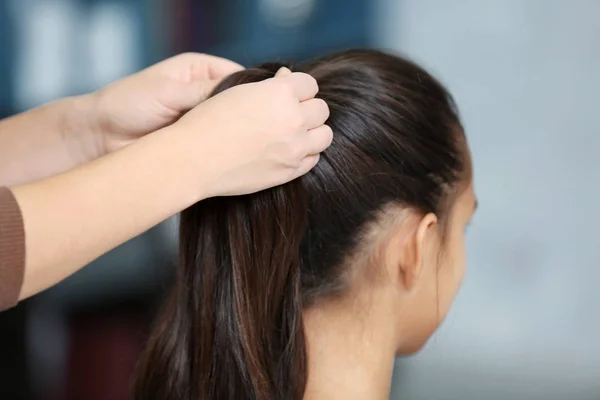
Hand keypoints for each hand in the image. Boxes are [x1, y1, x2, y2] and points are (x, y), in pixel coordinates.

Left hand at [90, 53, 242, 153]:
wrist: (99, 137)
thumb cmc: (126, 104)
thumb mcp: (168, 92)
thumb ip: (204, 92)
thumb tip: (242, 97)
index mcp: (200, 70)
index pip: (241, 77)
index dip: (254, 93)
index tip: (264, 109)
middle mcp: (205, 93)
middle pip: (239, 104)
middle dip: (247, 117)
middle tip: (257, 132)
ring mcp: (203, 120)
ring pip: (231, 127)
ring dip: (235, 137)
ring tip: (244, 148)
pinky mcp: (198, 144)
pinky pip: (219, 147)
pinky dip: (224, 152)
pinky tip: (230, 158)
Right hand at [173, 68, 331, 196]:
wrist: (193, 159)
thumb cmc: (208, 121)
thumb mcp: (238, 91)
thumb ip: (269, 86)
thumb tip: (287, 77)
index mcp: (281, 92)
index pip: (310, 84)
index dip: (298, 88)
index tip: (287, 95)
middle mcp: (294, 118)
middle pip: (321, 109)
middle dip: (307, 109)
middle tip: (288, 115)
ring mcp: (295, 147)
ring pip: (324, 135)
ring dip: (313, 132)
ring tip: (293, 134)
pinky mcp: (290, 171)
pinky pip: (313, 159)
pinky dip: (305, 154)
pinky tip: (288, 151)